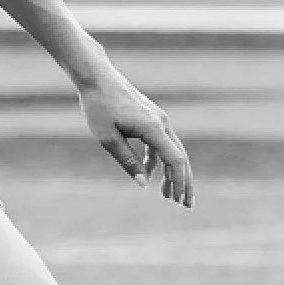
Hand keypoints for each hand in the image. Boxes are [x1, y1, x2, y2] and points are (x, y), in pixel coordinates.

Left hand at [77, 63, 193, 206]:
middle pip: (180, 157)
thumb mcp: (108, 138)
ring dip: (172, 173)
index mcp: (153, 128)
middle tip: (186, 206)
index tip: (178, 201)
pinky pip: (161, 143)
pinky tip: (150, 173)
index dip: (179, 182)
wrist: (97, 79)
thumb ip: (127, 161)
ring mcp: (158, 119)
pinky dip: (158, 160)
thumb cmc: (99, 107)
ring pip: (172, 150)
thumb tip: (143, 184)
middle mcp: (161, 123)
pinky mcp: (151, 118)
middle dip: (184, 182)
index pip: (175, 159)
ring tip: (168, 195)